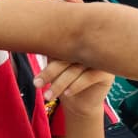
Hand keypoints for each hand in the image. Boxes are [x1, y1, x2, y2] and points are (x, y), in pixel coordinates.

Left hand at [33, 0, 114, 117]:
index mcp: (77, 37)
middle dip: (50, 72)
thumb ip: (50, 48)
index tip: (39, 55)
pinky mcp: (107, 72)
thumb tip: (31, 36)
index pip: (61, 39)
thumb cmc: (62, 76)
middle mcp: (90, 44)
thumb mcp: (54, 60)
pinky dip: (75, 86)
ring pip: (76, 69)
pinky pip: (88, 77)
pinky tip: (66, 94)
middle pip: (67, 55)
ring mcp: (100, 57)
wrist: (81, 101)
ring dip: (60, 83)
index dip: (49, 47)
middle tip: (36, 84)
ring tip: (47, 95)